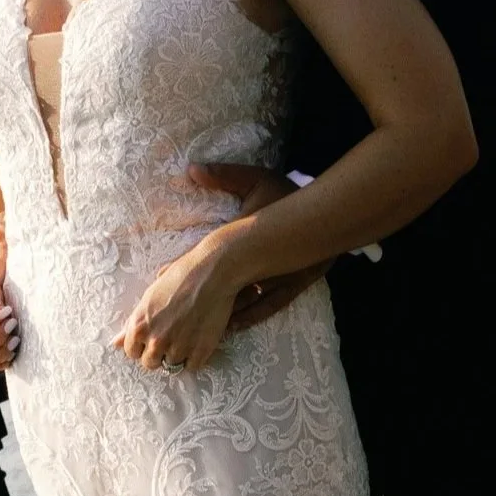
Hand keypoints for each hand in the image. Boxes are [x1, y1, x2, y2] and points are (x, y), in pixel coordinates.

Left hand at [113, 227, 247, 374]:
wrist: (212, 273)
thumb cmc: (180, 277)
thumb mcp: (149, 297)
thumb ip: (134, 324)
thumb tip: (116, 342)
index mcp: (139, 326)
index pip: (131, 352)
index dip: (142, 345)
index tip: (152, 338)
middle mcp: (156, 340)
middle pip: (150, 363)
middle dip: (158, 353)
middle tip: (171, 337)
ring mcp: (179, 347)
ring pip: (172, 366)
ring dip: (178, 354)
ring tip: (187, 335)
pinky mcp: (201, 350)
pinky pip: (193, 366)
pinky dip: (195, 358)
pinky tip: (198, 341)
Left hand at [187, 162, 329, 330]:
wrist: (333, 211)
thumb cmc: (290, 195)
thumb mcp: (258, 180)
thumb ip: (226, 175)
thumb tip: (192, 169)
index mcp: (248, 236)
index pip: (211, 254)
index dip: (187, 265)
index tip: (162, 275)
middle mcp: (262, 260)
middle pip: (224, 282)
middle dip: (198, 295)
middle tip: (174, 307)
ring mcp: (279, 276)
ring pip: (244, 300)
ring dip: (221, 312)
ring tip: (197, 326)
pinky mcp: (294, 285)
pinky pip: (268, 307)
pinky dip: (249, 317)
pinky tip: (232, 326)